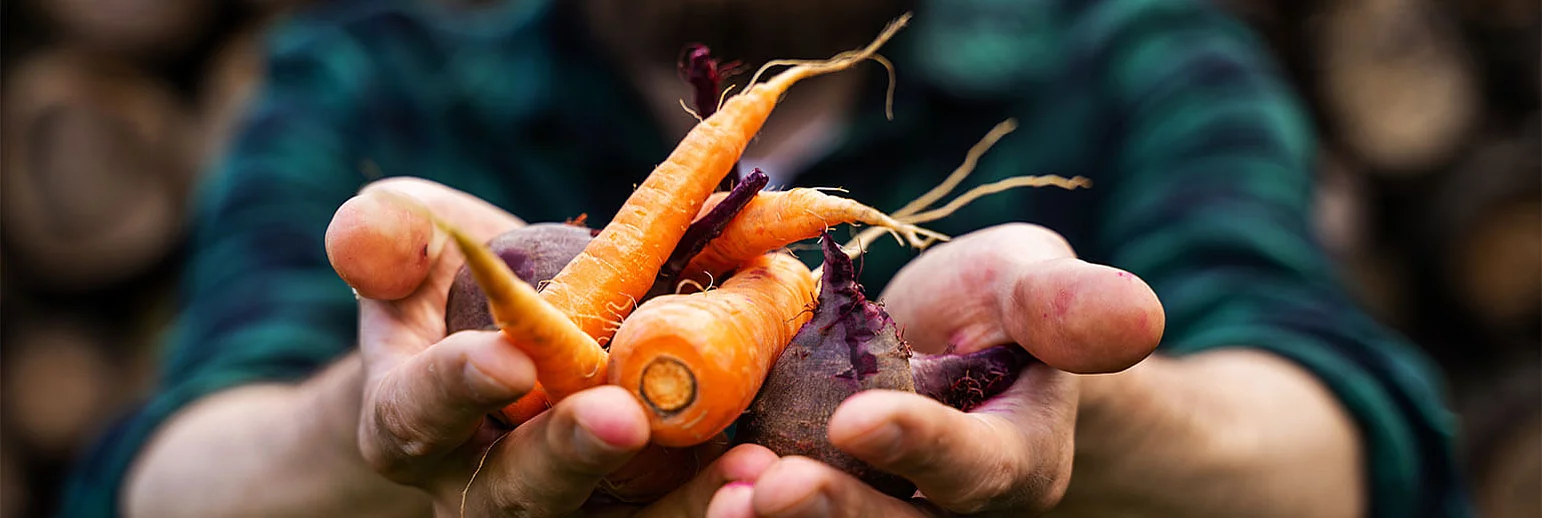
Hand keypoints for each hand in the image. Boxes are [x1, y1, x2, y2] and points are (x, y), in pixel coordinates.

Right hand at [328, 177, 775, 516]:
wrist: (504, 357)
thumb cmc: (449, 294)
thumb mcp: (407, 250)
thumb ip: (384, 240)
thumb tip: (364, 239)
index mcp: (410, 422)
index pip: (418, 414)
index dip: (457, 387)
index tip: (508, 355)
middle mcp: (478, 487)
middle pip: (515, 494)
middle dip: (568, 456)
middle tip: (623, 419)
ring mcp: (562, 510)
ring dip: (677, 509)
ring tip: (742, 474)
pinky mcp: (631, 512)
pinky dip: (716, 509)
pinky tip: (765, 480)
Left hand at [704, 223, 1163, 516]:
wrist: (951, 350)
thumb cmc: (1002, 309)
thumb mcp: (1035, 283)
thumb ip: (1068, 305)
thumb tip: (1139, 314)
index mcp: (1012, 458)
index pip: (972, 466)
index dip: (919, 446)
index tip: (860, 420)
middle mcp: (944, 509)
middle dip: (832, 514)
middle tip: (764, 489)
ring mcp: (882, 512)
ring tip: (720, 493)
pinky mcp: (820, 496)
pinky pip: (783, 513)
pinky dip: (738, 506)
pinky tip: (695, 482)